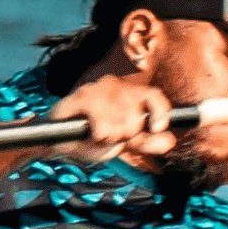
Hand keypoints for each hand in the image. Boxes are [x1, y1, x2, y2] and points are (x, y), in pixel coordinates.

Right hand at [54, 73, 175, 164]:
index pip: (155, 96)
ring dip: (110, 138)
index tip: (158, 127)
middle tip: (110, 135)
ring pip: (121, 125)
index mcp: (128, 94)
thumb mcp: (123, 142)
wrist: (56, 140)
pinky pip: (103, 127)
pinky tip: (88, 134)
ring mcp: (97, 90)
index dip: (161, 112)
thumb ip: (148, 142)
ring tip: (96, 135)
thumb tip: (171, 140)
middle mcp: (115, 86)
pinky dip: (98, 138)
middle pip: (137, 117)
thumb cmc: (91, 138)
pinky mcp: (81, 98)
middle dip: (126, 135)